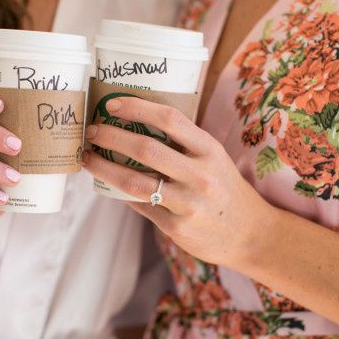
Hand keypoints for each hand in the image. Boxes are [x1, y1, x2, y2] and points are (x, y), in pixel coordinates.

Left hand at [82, 97, 273, 267]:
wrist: (251, 234)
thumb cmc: (225, 189)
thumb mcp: (214, 158)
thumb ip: (184, 143)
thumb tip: (135, 125)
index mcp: (209, 149)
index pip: (169, 119)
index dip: (136, 108)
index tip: (111, 104)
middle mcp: (200, 175)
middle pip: (145, 148)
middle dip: (110, 136)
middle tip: (91, 131)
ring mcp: (188, 203)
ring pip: (133, 181)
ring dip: (104, 167)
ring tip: (87, 158)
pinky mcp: (177, 228)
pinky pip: (140, 205)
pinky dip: (121, 193)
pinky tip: (109, 184)